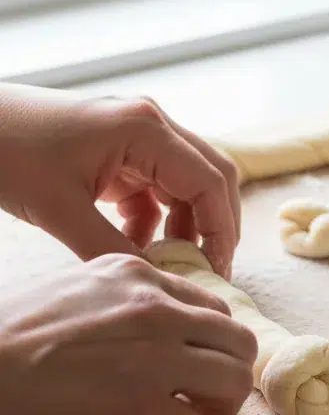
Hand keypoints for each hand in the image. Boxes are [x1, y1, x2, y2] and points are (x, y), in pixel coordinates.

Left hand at [0, 83, 239, 277]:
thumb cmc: (8, 153)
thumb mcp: (60, 210)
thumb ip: (112, 249)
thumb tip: (156, 287)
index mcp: (146, 129)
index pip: (210, 182)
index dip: (221, 230)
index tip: (215, 271)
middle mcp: (152, 126)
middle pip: (212, 178)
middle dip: (215, 226)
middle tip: (208, 269)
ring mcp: (138, 137)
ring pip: (188, 185)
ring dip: (185, 226)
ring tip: (170, 264)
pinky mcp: (122, 151)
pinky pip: (157, 190)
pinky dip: (155, 221)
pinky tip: (134, 245)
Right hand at [0, 255, 257, 414]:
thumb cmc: (5, 344)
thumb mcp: (72, 294)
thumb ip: (122, 306)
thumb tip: (153, 341)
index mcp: (135, 276)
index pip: (211, 308)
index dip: (208, 346)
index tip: (188, 369)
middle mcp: (156, 308)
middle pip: (239, 342)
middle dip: (226, 378)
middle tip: (199, 403)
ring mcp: (156, 357)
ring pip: (235, 382)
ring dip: (214, 412)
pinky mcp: (144, 407)